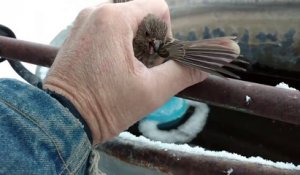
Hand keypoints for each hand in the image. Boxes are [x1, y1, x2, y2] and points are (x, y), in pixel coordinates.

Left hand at [43, 0, 207, 144]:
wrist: (62, 119)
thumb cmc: (104, 106)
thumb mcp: (151, 91)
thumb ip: (183, 73)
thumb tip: (205, 65)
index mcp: (114, 18)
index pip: (158, 8)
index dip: (167, 33)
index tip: (158, 58)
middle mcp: (96, 12)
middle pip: (141, 15)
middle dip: (150, 40)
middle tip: (143, 68)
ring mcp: (83, 22)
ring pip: (124, 22)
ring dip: (134, 44)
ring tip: (127, 71)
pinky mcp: (76, 34)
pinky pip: (107, 29)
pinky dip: (117, 44)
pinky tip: (113, 68)